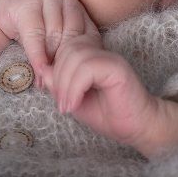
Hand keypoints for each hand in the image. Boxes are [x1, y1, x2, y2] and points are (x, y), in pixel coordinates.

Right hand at [0, 0, 98, 87]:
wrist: (2, 6)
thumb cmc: (33, 25)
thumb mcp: (54, 35)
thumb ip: (67, 49)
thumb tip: (78, 79)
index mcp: (79, 7)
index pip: (87, 37)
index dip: (80, 61)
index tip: (74, 80)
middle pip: (71, 38)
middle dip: (64, 63)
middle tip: (60, 85)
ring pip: (54, 37)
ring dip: (50, 62)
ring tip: (47, 80)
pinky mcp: (28, 4)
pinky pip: (35, 35)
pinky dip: (37, 55)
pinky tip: (38, 69)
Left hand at [44, 37, 160, 149]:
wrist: (136, 128)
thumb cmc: (107, 114)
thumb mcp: (73, 98)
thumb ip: (58, 83)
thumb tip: (42, 69)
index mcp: (91, 55)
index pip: (63, 48)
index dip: (53, 69)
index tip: (56, 96)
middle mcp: (100, 51)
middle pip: (67, 48)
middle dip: (57, 77)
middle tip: (61, 103)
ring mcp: (110, 58)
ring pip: (75, 56)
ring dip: (64, 84)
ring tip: (67, 105)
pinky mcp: (117, 68)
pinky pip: (88, 68)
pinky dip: (75, 87)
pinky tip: (74, 105)